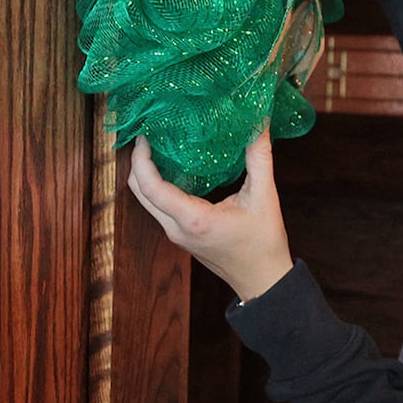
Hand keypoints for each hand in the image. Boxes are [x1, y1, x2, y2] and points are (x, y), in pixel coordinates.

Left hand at [127, 130, 294, 302]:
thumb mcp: (264, 196)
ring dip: (145, 174)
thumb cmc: (264, 243)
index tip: (145, 136)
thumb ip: (259, 156)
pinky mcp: (180, 235)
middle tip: (148, 135)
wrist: (263, 281)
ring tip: (158, 146)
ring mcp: (176, 234)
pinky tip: (172, 166)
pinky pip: (158, 206)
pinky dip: (156, 185)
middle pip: (139, 192)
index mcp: (194, 219)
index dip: (142, 159)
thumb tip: (259, 120)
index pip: (151, 188)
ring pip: (145, 200)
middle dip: (137, 162)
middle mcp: (177, 228)